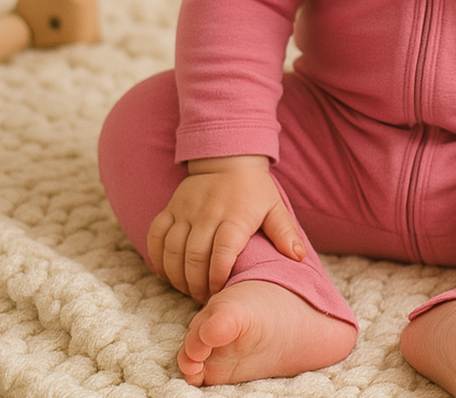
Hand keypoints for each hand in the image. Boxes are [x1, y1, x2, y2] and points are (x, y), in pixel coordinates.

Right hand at [147, 155, 305, 303]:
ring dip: (177, 276)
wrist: (228, 158)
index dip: (217, 277)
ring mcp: (185, 211)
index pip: (222, 253)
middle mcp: (207, 214)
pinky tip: (166, 273)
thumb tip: (299, 257)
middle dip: (196, 284)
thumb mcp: (274, 207)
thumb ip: (285, 232)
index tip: (219, 292)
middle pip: (194, 257)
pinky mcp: (170, 209)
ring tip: (187, 289)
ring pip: (172, 250)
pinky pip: (156, 236)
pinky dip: (157, 258)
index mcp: (235, 217)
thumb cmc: (253, 189)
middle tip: (202, 298)